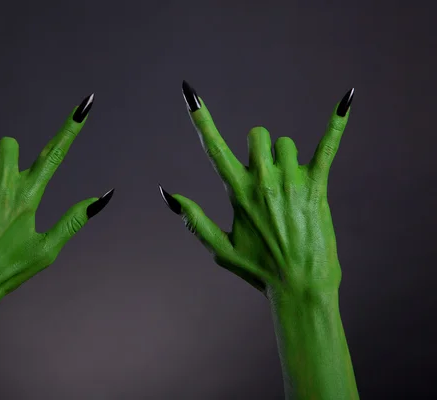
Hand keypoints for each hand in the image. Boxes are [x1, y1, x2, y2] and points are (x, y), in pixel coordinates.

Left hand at [0, 88, 113, 308]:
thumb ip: (74, 220)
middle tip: (3, 186)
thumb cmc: (8, 271)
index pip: (56, 154)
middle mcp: (4, 186)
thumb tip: (102, 196)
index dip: (72, 128)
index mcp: (29, 198)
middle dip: (10, 157)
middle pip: (10, 144)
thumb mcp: (47, 250)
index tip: (85, 104)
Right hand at [160, 82, 353, 299]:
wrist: (299, 288)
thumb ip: (194, 220)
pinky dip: (335, 123)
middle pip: (257, 135)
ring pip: (284, 143)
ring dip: (283, 157)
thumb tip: (167, 195)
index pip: (213, 148)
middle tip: (263, 176)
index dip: (200, 119)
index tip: (189, 92)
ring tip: (288, 186)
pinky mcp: (317, 186)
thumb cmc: (258, 271)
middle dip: (257, 148)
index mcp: (238, 193)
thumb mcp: (220, 249)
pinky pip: (327, 146)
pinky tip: (346, 99)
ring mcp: (292, 182)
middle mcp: (263, 181)